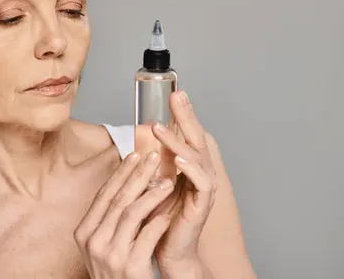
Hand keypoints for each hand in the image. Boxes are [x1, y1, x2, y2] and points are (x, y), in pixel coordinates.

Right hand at [74, 149, 175, 277]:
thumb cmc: (117, 273)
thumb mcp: (104, 245)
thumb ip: (109, 218)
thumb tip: (126, 181)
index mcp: (84, 233)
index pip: (104, 195)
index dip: (121, 172)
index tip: (136, 153)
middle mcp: (93, 242)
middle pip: (118, 199)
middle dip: (138, 173)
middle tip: (154, 155)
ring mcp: (110, 256)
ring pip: (133, 213)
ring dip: (152, 193)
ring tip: (168, 180)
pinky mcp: (131, 267)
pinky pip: (148, 235)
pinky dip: (160, 220)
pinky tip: (171, 210)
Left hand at [150, 91, 217, 275]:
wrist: (168, 250)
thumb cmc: (159, 217)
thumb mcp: (154, 184)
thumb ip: (154, 164)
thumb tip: (140, 141)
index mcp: (189, 166)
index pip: (187, 134)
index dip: (182, 114)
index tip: (174, 93)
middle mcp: (199, 173)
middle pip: (196, 137)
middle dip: (186, 116)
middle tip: (177, 96)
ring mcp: (203, 188)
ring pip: (197, 156)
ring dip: (179, 140)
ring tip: (161, 128)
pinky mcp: (203, 204)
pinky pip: (202, 183)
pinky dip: (191, 169)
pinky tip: (179, 159)